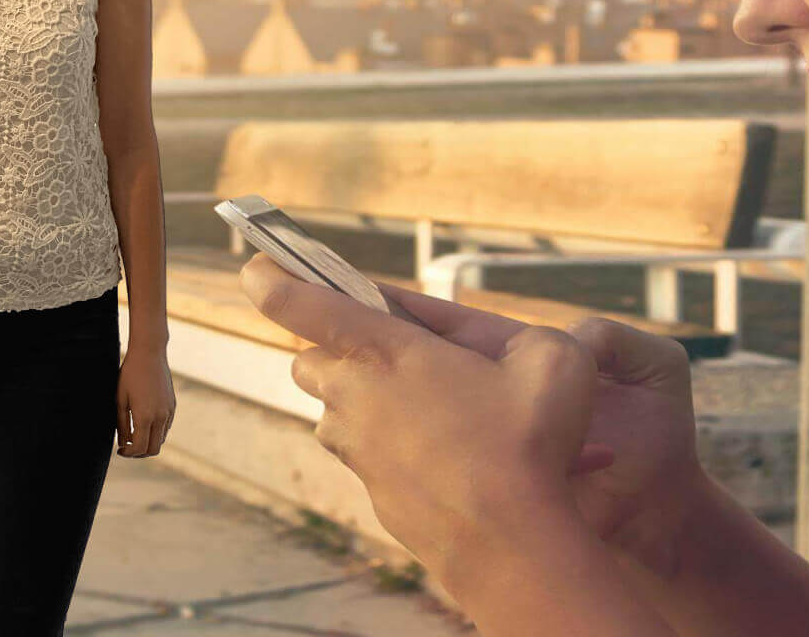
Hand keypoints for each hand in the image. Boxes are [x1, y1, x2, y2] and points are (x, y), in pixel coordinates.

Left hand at [116, 344, 175, 457]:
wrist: (149, 354)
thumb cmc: (130, 375)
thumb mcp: (120, 400)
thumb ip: (121, 424)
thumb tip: (123, 442)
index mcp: (145, 417)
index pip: (139, 448)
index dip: (128, 454)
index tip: (120, 450)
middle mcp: (160, 417)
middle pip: (153, 449)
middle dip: (139, 453)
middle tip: (127, 448)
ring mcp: (169, 411)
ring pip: (161, 439)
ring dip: (148, 443)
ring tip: (134, 436)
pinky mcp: (172, 406)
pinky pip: (166, 427)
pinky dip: (156, 432)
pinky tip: (145, 424)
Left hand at [239, 254, 704, 579]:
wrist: (509, 544)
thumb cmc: (528, 445)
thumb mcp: (554, 363)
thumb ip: (532, 340)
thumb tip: (522, 351)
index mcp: (387, 351)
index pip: (302, 304)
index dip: (273, 278)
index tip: (255, 264)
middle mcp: (357, 399)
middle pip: (308, 359)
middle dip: (332, 344)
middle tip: (384, 344)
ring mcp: (358, 451)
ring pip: (332, 411)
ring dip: (359, 398)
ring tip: (421, 401)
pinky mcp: (372, 491)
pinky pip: (365, 456)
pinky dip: (388, 445)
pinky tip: (441, 452)